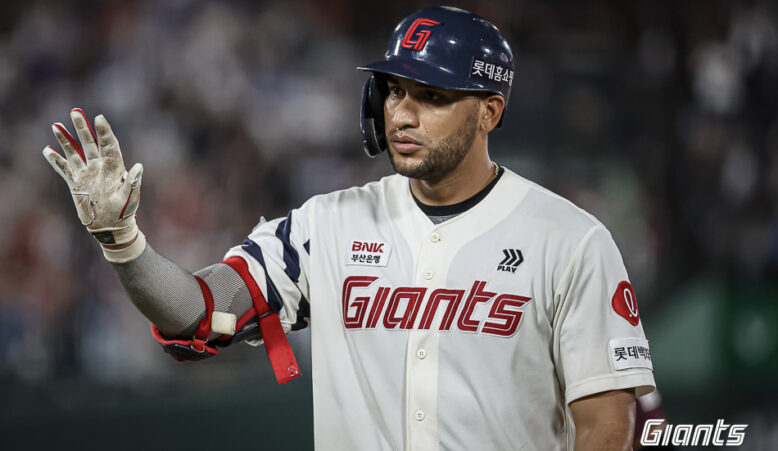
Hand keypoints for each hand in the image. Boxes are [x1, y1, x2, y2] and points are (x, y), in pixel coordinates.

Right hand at [43, 108, 145, 261]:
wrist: (111, 227)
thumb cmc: (125, 212)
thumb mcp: (130, 198)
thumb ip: (133, 182)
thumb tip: (139, 167)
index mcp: (114, 168)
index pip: (109, 145)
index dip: (104, 132)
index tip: (99, 118)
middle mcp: (100, 167)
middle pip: (90, 143)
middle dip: (82, 128)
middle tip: (75, 111)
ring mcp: (87, 174)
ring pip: (75, 153)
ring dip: (66, 140)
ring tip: (56, 125)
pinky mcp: (77, 184)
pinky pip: (64, 169)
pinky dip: (56, 161)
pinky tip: (47, 150)